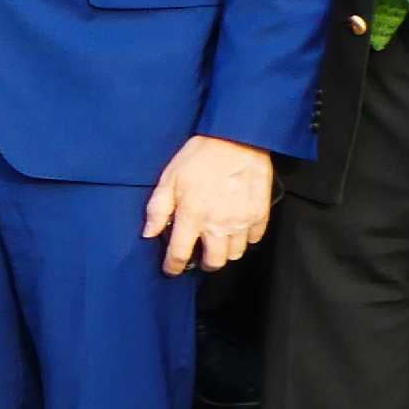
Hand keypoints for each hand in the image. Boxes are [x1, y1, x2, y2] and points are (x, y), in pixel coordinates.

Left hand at [140, 134, 273, 274]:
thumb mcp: (169, 178)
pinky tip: (236, 229)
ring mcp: (242, 221)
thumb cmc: (199, 156)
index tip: (171, 270)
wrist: (237, 139)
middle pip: (215, 262)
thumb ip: (157, 209)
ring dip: (225, 252)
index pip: (180, 254)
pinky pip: (254, 239)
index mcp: (192, 216)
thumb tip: (148, 233)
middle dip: (204, 263)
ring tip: (218, 241)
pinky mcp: (260, 214)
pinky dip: (245, 239)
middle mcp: (218, 224)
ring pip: (236, 254)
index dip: (173, 267)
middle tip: (199, 255)